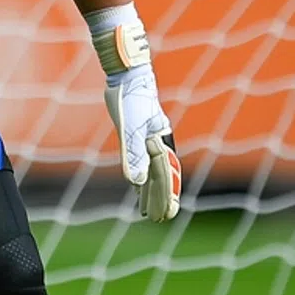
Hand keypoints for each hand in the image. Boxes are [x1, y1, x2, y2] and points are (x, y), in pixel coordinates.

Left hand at [103, 61, 181, 222]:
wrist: (128, 75)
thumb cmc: (130, 98)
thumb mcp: (130, 128)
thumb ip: (133, 154)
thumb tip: (137, 183)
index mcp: (160, 143)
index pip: (166, 176)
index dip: (167, 196)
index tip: (166, 215)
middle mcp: (158, 144)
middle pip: (162, 177)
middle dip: (160, 198)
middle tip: (157, 219)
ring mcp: (149, 140)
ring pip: (153, 171)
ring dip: (151, 191)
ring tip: (146, 210)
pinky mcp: (139, 136)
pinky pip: (143, 161)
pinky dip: (141, 176)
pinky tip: (137, 186)